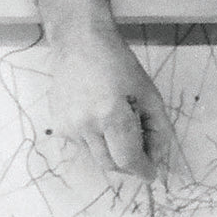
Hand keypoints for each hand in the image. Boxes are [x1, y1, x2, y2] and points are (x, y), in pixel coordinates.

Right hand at [49, 27, 174, 180]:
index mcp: (111, 115)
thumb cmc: (119, 64)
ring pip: (96, 157)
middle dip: (129, 164)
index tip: (151, 173)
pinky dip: (96, 141)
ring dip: (112, 151)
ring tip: (120, 126)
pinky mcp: (58, 124)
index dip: (143, 170)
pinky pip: (82, 145)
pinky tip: (100, 118)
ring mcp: (68, 126)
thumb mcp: (149, 94)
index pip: (128, 160)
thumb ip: (158, 129)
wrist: (80, 43)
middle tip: (141, 153)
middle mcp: (85, 125)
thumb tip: (156, 157)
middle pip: (111, 164)